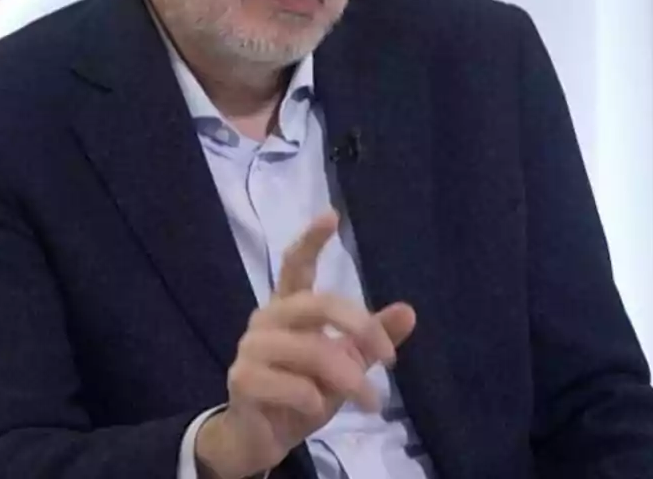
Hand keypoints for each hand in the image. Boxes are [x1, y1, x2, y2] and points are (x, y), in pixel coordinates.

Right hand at [196, 212, 416, 477]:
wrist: (260, 438)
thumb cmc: (302, 392)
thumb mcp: (346, 365)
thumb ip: (371, 339)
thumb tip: (409, 310)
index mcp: (289, 308)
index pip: (296, 266)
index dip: (311, 240)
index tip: (331, 215)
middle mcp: (266, 319)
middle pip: (317, 303)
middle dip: (360, 327)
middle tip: (390, 359)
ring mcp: (251, 348)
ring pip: (312, 351)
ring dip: (349, 379)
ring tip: (369, 402)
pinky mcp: (242, 379)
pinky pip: (294, 385)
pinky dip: (314, 400)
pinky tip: (315, 409)